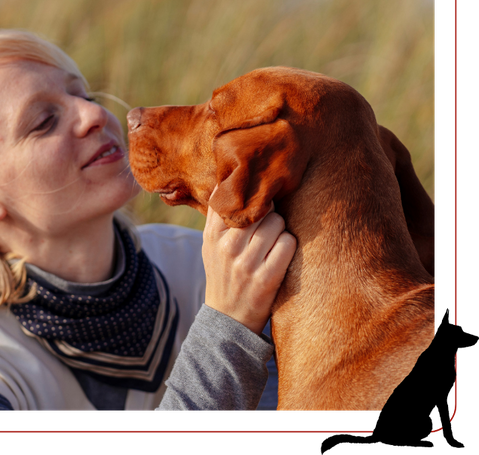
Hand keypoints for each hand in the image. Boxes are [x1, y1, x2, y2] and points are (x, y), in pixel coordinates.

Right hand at [202, 195, 296, 335]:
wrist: (228, 319)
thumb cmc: (223, 273)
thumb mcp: (210, 244)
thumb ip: (218, 215)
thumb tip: (228, 179)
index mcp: (212, 234)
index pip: (234, 198)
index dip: (250, 195)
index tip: (256, 196)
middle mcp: (227, 247)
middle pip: (261, 208)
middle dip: (269, 213)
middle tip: (267, 225)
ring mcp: (246, 264)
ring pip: (277, 223)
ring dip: (280, 229)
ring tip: (273, 240)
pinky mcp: (266, 279)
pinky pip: (288, 243)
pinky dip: (288, 245)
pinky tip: (281, 253)